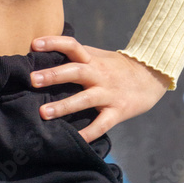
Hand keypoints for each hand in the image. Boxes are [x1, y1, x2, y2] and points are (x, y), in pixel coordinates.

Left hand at [29, 34, 171, 142]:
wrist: (151, 77)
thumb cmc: (115, 67)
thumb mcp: (97, 56)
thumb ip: (76, 56)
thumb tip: (44, 56)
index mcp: (92, 59)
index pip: (72, 45)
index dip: (54, 43)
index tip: (34, 44)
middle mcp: (99, 74)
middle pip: (75, 71)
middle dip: (53, 75)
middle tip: (32, 79)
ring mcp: (109, 93)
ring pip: (85, 99)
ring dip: (64, 106)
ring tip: (43, 112)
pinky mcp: (118, 111)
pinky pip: (101, 124)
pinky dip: (88, 133)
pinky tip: (75, 139)